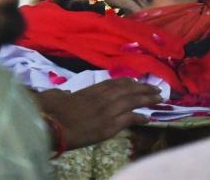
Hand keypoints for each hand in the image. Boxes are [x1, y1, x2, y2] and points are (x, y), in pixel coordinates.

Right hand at [34, 78, 162, 149]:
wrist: (53, 126)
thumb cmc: (50, 111)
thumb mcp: (56, 95)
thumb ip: (63, 93)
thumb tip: (66, 93)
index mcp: (91, 91)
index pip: (114, 83)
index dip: (127, 82)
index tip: (136, 82)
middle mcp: (102, 98)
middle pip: (128, 90)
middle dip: (143, 88)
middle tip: (156, 89)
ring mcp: (107, 112)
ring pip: (132, 101)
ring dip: (147, 99)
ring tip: (159, 99)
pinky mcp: (109, 126)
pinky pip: (129, 119)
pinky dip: (139, 117)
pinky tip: (148, 118)